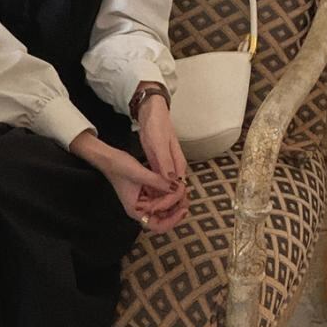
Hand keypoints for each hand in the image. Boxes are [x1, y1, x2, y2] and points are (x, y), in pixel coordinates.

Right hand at [71, 130, 186, 228]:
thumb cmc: (119, 167)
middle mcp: (141, 209)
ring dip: (175, 202)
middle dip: (176, 211)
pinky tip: (178, 186)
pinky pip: (162, 197)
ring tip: (184, 191)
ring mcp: (144, 201)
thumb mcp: (139, 173)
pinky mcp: (147, 192)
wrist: (108, 158)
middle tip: (187, 200)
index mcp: (136, 210)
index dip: (172, 221)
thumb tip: (177, 187)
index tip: (182, 210)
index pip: (157, 225)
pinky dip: (170, 193)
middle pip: (163, 218)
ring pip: (164, 208)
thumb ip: (158, 181)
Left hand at [135, 97, 188, 219]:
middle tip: (151, 213)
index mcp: (179, 164)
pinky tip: (147, 199)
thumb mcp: (158, 144)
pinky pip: (161, 184)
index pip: (179, 189)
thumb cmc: (157, 126)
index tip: (156, 207)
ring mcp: (168, 167)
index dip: (169, 201)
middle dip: (166, 205)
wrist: (152, 112)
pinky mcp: (160, 165)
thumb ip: (165, 163)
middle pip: (176, 193)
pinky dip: (156, 193)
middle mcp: (176, 168)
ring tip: (148, 211)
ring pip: (168, 190)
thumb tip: (173, 181)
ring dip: (160, 201)